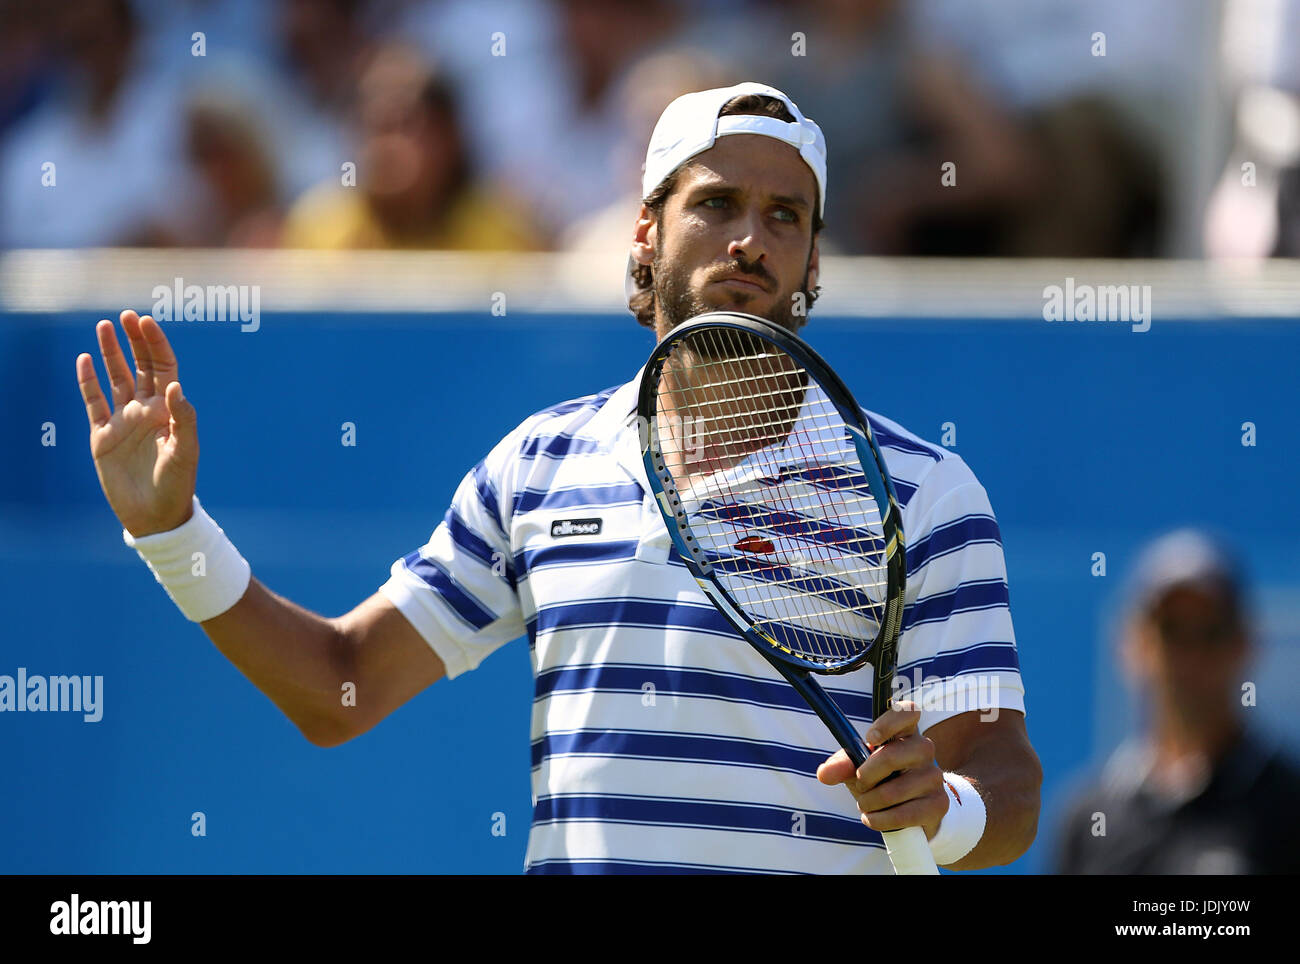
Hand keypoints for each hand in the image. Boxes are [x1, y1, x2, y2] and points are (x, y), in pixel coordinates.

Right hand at [76, 310, 197, 536]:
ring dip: (110, 353)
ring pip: (115, 378)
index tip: (147, 322)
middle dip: (134, 341)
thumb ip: (182, 418)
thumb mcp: (186, 450)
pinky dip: (88, 381)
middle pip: (140, 366)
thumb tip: (174, 386)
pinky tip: (84, 360)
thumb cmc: (177, 483)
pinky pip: (93, 402)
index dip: (156, 345)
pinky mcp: (102, 436)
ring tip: (104, 326)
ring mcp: (122, 421)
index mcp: (168, 410)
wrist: (155, 515)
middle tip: (126, 315)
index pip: (163, 368)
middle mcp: (145, 410)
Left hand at [816, 701, 947, 839]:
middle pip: (894, 754)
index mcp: (905, 732)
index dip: (889, 722)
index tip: (870, 739)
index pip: (908, 711)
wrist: (912, 811)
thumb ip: (841, 765)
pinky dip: (881, 819)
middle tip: (860, 783)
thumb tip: (824, 773)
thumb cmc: (882, 779)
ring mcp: (934, 776)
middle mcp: (924, 749)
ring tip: (865, 804)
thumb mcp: (858, 768)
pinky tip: (873, 818)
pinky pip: (905, 814)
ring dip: (870, 801)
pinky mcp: (939, 804)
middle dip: (867, 774)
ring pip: (895, 790)